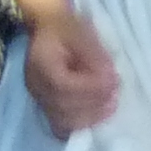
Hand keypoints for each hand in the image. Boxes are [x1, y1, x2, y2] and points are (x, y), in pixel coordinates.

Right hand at [24, 11, 121, 134]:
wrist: (47, 26)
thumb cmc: (66, 27)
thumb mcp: (82, 33)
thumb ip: (95, 57)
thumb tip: (110, 79)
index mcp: (40, 65)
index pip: (63, 86)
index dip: (90, 88)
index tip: (112, 81)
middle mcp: (35, 86)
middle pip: (62, 107)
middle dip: (93, 104)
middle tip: (115, 96)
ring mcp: (38, 98)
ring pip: (61, 121)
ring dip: (90, 116)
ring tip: (111, 105)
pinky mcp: (46, 105)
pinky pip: (61, 124)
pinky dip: (81, 122)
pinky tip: (98, 113)